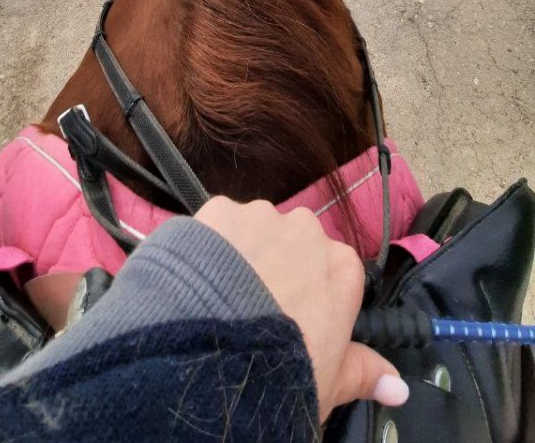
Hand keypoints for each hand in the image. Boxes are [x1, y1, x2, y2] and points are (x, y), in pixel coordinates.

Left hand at [196, 197, 408, 422]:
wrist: (216, 351)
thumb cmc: (284, 369)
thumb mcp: (331, 382)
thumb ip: (365, 373)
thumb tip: (398, 387)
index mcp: (341, 267)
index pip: (332, 273)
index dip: (312, 297)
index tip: (296, 319)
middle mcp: (307, 231)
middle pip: (293, 245)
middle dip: (278, 269)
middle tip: (257, 309)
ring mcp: (262, 217)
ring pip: (255, 232)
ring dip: (243, 256)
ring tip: (223, 297)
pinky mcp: (221, 210)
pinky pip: (218, 226)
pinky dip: (210, 246)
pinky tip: (199, 279)